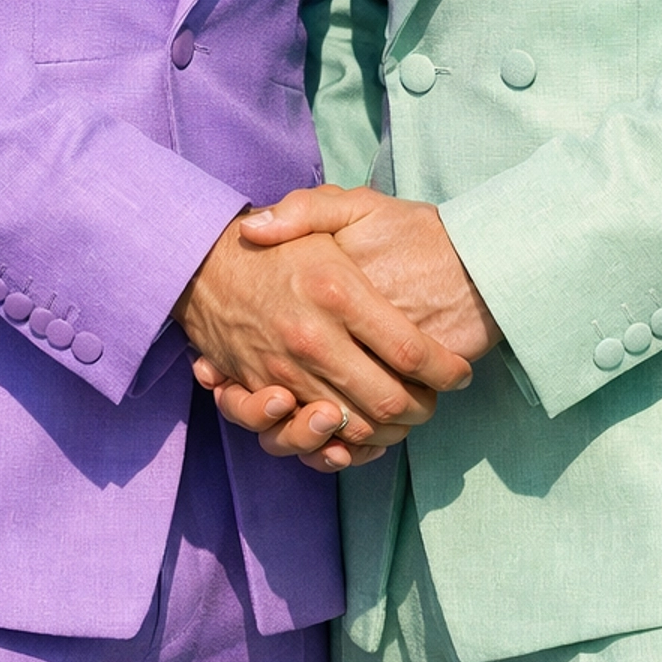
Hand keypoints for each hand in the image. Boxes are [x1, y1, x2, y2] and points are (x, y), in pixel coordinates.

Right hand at [172, 209, 472, 459]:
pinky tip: (358, 438)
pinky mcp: (261, 393)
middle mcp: (313, 339)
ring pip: (355, 428)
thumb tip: (386, 243)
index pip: (411, 351)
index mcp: (338, 292)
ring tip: (402, 419)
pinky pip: (307, 441)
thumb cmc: (277, 243)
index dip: (447, 371)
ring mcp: (285, 372)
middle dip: (423, 410)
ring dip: (388, 434)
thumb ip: (345, 214)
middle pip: (389, 401)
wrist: (200, 268)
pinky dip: (339, 451)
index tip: (461, 373)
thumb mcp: (320, 211)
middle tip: (433, 400)